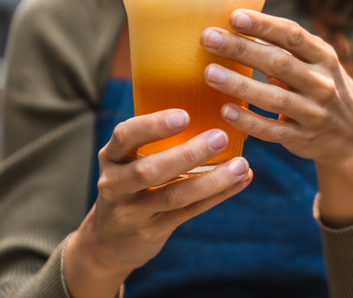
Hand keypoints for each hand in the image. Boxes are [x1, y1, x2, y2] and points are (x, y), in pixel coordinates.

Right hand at [64, 109, 251, 296]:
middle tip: (220, 137)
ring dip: (211, 180)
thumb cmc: (130, 184)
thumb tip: (215, 112)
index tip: (184, 115)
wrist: (111, 240)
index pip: (125, 136)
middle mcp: (115, 184)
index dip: (153, 126)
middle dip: (187, 154)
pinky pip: (188, 212)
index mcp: (111, 156)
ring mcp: (132, 211)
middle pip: (149, 170)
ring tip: (241, 164)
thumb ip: (156, 141)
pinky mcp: (152, 231)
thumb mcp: (128, 160)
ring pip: (174, 196)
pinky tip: (240, 181)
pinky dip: (217, 196)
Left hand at [200, 9, 352, 225]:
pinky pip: (271, 130)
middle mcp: (322, 84)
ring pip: (274, 98)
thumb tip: (238, 24)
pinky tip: (225, 111)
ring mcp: (313, 113)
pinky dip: (248, 121)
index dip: (264, 25)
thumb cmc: (322, 88)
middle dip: (241, 49)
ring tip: (210, 73)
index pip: (293, 35)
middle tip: (208, 38)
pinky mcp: (301, 139)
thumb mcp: (317, 64)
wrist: (352, 138)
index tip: (235, 16)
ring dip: (240, 85)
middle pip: (279, 63)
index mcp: (324, 58)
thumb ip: (286, 48)